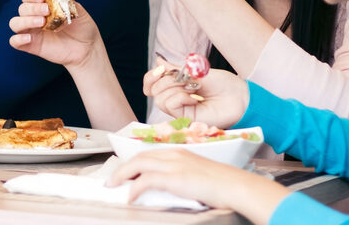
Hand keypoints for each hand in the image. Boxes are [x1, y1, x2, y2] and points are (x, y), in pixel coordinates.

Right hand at [9, 0, 102, 69]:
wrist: (87, 48)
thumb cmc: (81, 27)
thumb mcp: (77, 10)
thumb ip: (65, 0)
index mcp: (42, 5)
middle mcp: (34, 17)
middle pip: (22, 8)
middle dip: (33, 8)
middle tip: (47, 10)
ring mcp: (32, 31)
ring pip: (15, 23)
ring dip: (25, 20)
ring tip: (41, 23)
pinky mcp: (31, 45)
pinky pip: (15, 41)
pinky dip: (18, 38)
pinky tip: (29, 38)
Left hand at [107, 148, 288, 217]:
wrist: (237, 186)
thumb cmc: (223, 185)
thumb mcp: (197, 175)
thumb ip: (181, 177)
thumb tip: (167, 187)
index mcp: (179, 152)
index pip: (149, 154)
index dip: (133, 162)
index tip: (123, 172)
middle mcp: (174, 154)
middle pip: (139, 157)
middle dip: (122, 168)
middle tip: (111, 180)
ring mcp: (174, 164)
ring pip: (139, 164)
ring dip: (123, 176)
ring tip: (114, 187)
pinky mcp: (175, 177)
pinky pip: (146, 180)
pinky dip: (135, 188)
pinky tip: (130, 197)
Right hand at [144, 57, 248, 127]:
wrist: (240, 97)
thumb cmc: (224, 85)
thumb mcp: (197, 71)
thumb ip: (176, 69)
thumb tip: (158, 61)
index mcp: (176, 86)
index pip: (151, 84)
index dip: (150, 76)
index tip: (161, 68)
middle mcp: (175, 99)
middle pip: (153, 90)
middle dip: (166, 80)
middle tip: (185, 78)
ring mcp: (180, 110)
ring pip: (159, 99)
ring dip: (174, 88)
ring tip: (192, 88)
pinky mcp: (185, 119)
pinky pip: (170, 105)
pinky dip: (180, 97)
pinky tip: (194, 98)